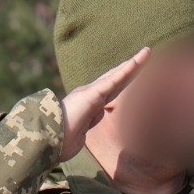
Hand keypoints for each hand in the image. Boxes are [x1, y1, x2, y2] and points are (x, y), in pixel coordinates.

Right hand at [58, 47, 149, 161]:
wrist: (46, 140)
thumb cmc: (59, 141)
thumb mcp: (79, 134)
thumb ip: (86, 125)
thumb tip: (93, 119)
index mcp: (88, 104)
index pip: (111, 90)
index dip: (123, 80)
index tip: (134, 72)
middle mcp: (89, 94)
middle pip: (116, 78)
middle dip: (131, 67)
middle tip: (145, 54)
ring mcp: (90, 92)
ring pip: (117, 76)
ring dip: (134, 64)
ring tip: (147, 52)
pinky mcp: (91, 94)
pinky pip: (112, 81)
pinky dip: (125, 71)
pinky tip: (136, 62)